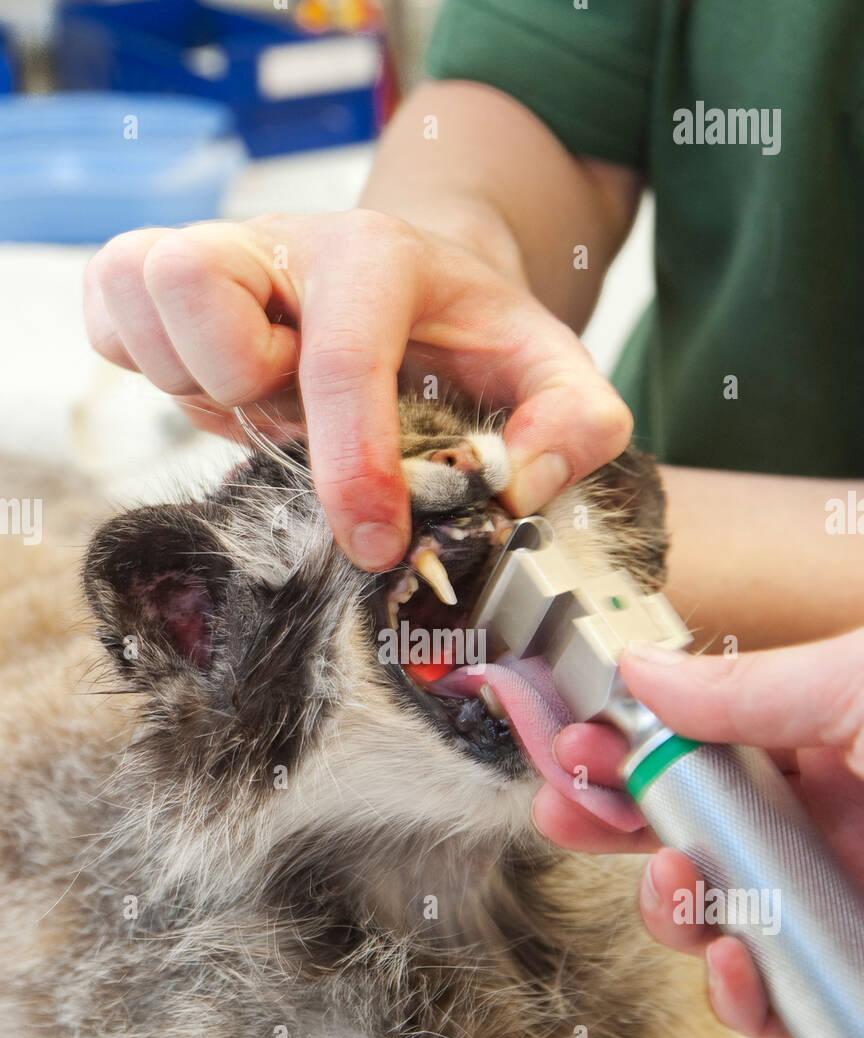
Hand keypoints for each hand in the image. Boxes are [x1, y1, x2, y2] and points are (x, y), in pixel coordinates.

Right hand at [84, 212, 630, 569]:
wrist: (420, 287)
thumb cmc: (473, 337)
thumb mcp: (554, 370)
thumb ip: (579, 423)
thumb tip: (520, 485)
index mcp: (377, 256)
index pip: (337, 357)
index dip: (351, 465)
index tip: (375, 545)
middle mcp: (279, 242)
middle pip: (191, 286)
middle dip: (241, 387)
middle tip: (293, 417)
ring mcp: (213, 258)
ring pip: (135, 301)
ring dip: (195, 385)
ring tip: (265, 404)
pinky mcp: (165, 288)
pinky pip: (105, 321)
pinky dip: (149, 369)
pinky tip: (221, 390)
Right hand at [533, 628, 863, 1037]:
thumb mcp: (858, 685)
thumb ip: (751, 684)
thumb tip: (644, 670)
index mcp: (827, 740)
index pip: (700, 744)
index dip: (629, 746)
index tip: (575, 742)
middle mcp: (824, 824)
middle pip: (686, 830)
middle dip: (615, 824)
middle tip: (566, 811)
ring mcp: (828, 904)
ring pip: (713, 920)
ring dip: (667, 906)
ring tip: (671, 880)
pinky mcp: (845, 980)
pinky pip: (770, 1006)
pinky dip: (732, 996)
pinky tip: (730, 961)